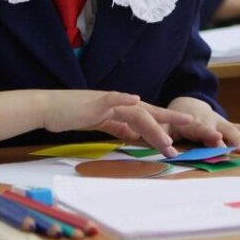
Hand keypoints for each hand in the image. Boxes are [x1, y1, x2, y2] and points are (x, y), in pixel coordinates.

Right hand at [42, 91, 193, 156]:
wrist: (49, 108)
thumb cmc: (72, 116)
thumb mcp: (100, 123)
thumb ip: (117, 126)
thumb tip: (133, 134)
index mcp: (121, 109)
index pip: (149, 116)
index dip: (168, 121)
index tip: (187, 129)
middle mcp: (119, 102)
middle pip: (150, 112)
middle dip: (170, 122)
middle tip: (191, 129)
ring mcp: (108, 101)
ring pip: (136, 111)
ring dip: (153, 125)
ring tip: (166, 141)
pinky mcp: (94, 102)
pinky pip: (111, 98)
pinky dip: (124, 98)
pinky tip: (136, 98)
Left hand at [167, 96, 239, 153]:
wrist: (189, 105)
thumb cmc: (175, 120)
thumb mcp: (165, 125)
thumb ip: (163, 135)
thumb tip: (164, 149)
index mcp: (194, 123)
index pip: (202, 128)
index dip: (209, 133)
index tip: (218, 139)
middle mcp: (210, 121)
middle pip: (222, 129)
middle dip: (231, 138)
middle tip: (238, 148)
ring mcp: (221, 123)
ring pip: (233, 128)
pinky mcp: (227, 126)